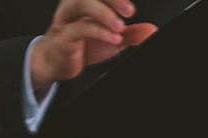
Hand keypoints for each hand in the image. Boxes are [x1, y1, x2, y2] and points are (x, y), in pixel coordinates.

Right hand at [30, 0, 156, 91]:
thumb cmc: (81, 44)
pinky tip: (113, 39)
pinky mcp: (63, 37)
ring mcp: (66, 18)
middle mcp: (74, 3)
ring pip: (82, 4)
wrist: (56, 62)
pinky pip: (79, 28)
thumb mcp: (111, 37)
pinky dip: (99, 32)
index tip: (129, 5)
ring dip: (104, 13)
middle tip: (130, 11)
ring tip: (119, 26)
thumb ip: (131, 33)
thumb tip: (151, 31)